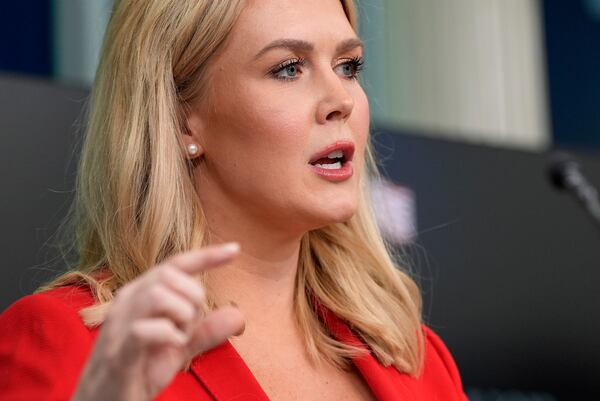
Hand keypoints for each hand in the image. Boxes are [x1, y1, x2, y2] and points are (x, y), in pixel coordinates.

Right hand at [72, 243, 243, 400]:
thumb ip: (205, 331)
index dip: (206, 255)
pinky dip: (169, 336)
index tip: (235, 249)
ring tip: (178, 338)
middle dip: (192, 298)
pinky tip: (172, 347)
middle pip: (170, 275)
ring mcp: (119, 325)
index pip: (174, 264)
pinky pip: (145, 330)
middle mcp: (127, 301)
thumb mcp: (179, 348)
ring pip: (158, 296)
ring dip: (181, 317)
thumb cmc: (138, 370)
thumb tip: (238, 315)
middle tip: (188, 327)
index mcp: (141, 294)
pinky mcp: (118, 352)